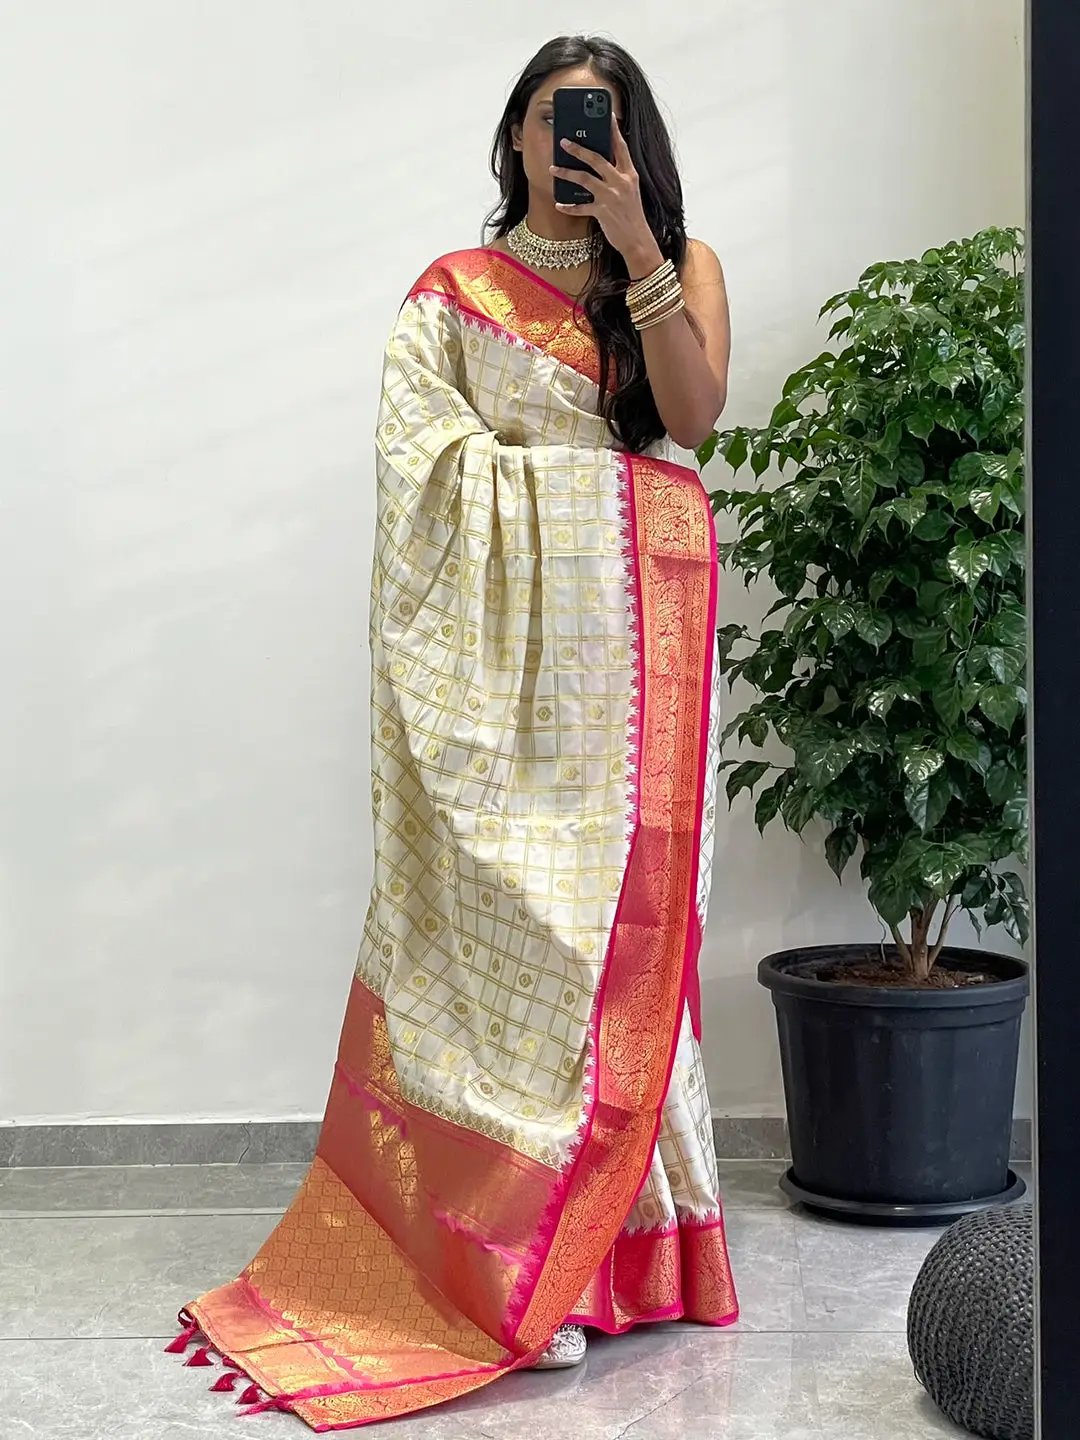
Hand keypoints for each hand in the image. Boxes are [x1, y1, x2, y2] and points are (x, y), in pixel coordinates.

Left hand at [550, 117, 662, 275]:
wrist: (638, 241)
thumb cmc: (632, 215)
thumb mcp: (630, 191)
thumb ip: (617, 175)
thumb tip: (599, 162)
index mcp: (630, 174)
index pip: (620, 147)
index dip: (613, 129)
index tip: (606, 114)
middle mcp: (621, 182)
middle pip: (596, 159)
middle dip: (578, 148)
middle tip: (564, 141)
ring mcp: (611, 197)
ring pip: (584, 178)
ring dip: (566, 173)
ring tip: (552, 169)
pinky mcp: (602, 212)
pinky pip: (581, 207)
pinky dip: (569, 206)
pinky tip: (559, 204)